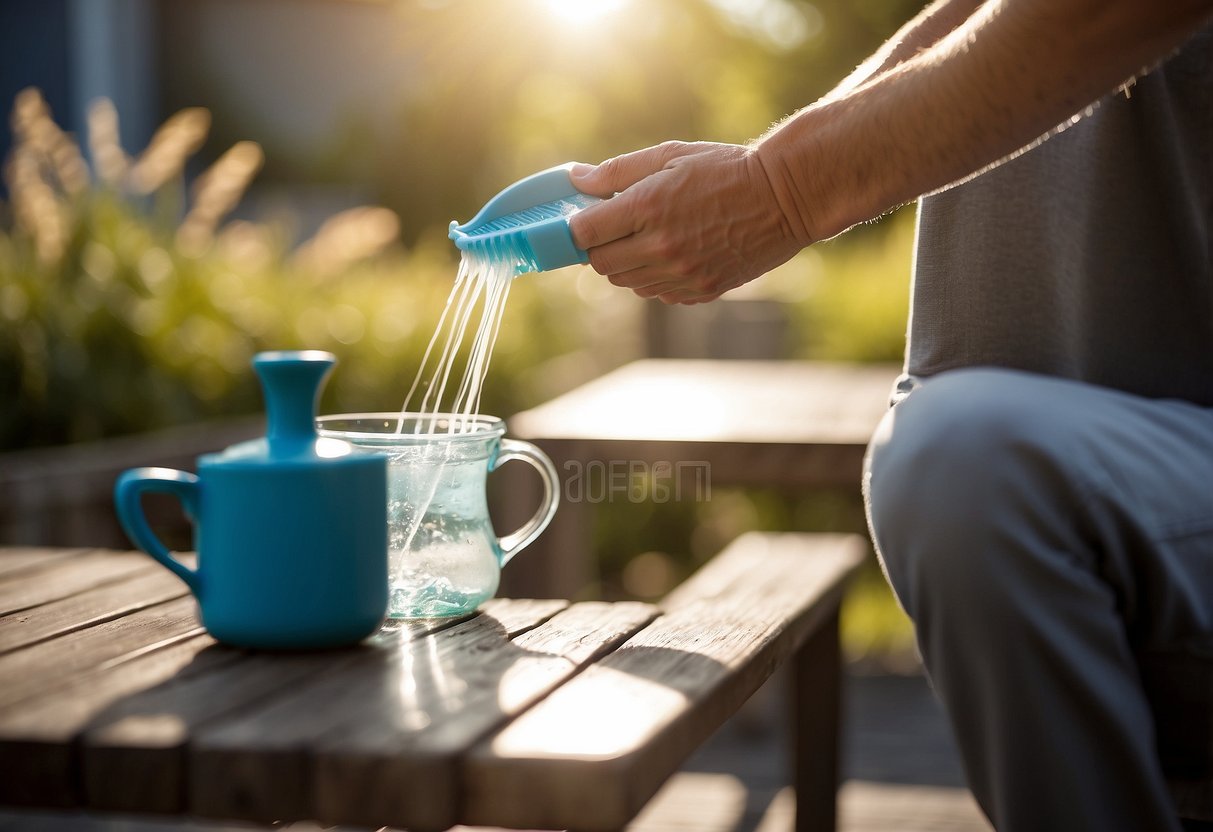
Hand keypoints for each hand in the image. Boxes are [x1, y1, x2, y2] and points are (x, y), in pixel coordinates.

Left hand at [567, 141, 808, 304]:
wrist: (785, 197)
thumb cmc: (726, 168)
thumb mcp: (670, 154)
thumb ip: (618, 171)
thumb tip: (577, 179)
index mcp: (648, 206)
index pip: (584, 234)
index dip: (577, 228)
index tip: (584, 219)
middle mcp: (661, 246)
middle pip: (601, 265)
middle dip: (600, 248)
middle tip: (614, 229)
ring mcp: (682, 273)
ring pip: (628, 283)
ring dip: (627, 264)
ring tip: (648, 238)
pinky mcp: (701, 290)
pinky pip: (658, 294)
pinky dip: (655, 278)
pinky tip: (673, 254)